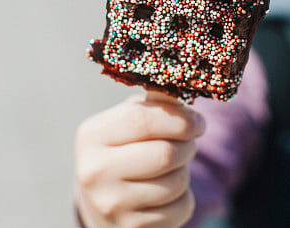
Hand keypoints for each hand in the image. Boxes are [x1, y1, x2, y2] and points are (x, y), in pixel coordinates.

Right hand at [75, 91, 205, 227]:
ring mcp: (110, 204)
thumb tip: (181, 80)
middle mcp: (94, 171)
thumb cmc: (123, 152)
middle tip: (187, 144)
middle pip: (165, 154)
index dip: (180, 119)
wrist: (103, 204)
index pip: (143, 120)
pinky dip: (183, 199)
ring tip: (170, 170)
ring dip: (185, 173)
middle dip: (187, 146)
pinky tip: (165, 195)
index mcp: (92, 135)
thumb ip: (153, 105)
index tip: (197, 122)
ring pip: (176, 182)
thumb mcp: (127, 123)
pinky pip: (180, 209)